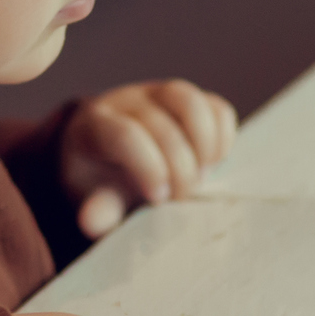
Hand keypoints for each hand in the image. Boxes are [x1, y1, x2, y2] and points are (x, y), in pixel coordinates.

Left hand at [62, 80, 236, 235]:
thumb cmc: (106, 178)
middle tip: (181, 198)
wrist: (114, 154)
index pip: (126, 136)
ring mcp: (160, 93)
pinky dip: (222, 136)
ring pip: (189, 102)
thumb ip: (100, 207)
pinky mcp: (190, 99)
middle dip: (179, 168)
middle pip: (161, 126)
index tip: (159, 198)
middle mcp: (127, 101)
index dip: (149, 169)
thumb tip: (92, 222)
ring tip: (202, 176)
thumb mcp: (97, 194)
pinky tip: (212, 162)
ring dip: (204, 145)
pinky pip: (216, 108)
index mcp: (94, 124)